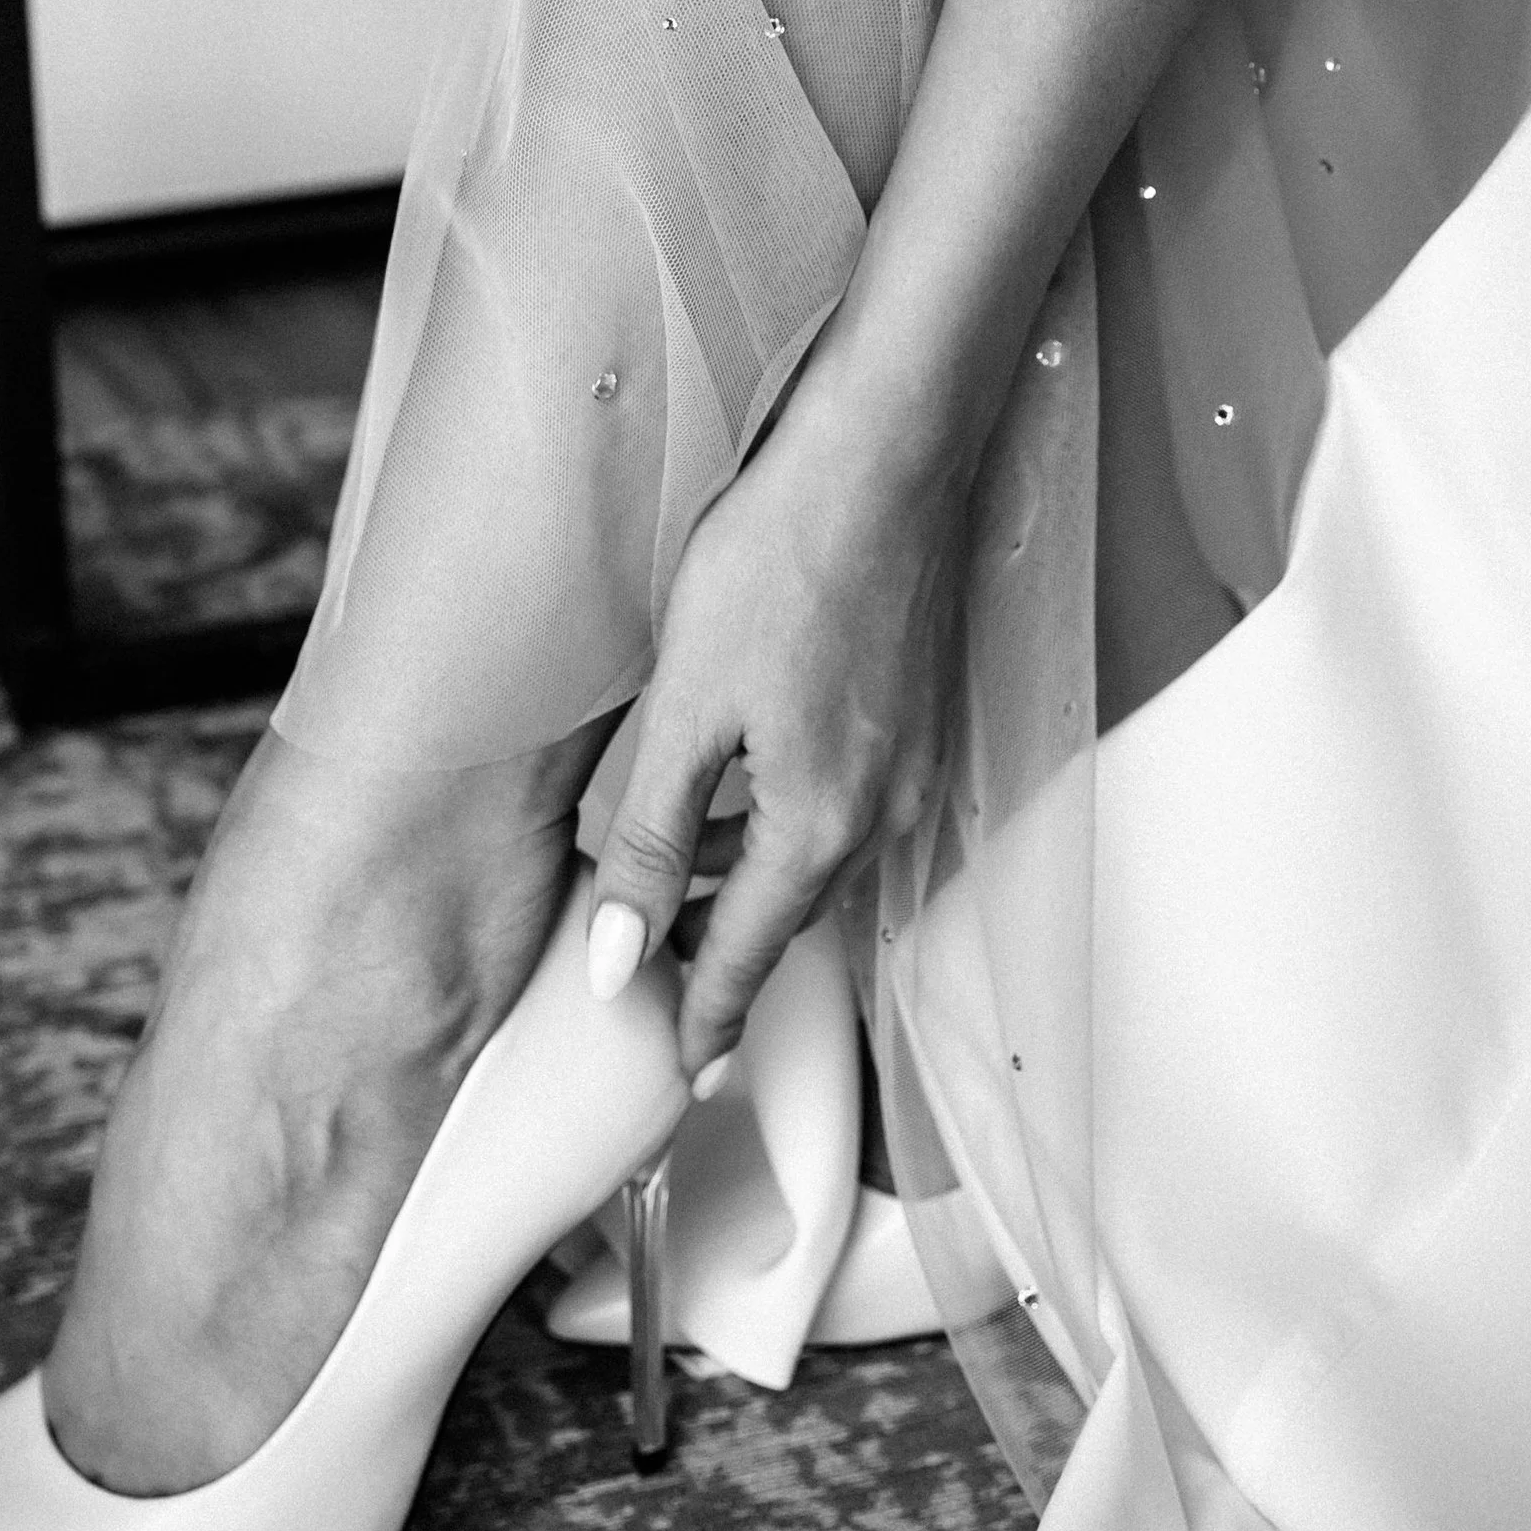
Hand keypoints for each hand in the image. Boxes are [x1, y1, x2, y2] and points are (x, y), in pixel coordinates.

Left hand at [583, 357, 968, 1080]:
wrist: (883, 457)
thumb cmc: (784, 559)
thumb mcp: (685, 710)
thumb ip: (648, 844)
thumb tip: (616, 960)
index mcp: (820, 828)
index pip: (747, 960)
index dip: (703, 1021)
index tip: (681, 1073)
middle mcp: (881, 815)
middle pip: (788, 920)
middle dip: (722, 961)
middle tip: (661, 995)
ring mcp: (908, 767)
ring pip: (817, 865)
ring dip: (751, 891)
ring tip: (677, 902)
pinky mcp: (913, 720)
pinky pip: (844, 812)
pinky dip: (786, 831)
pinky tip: (739, 799)